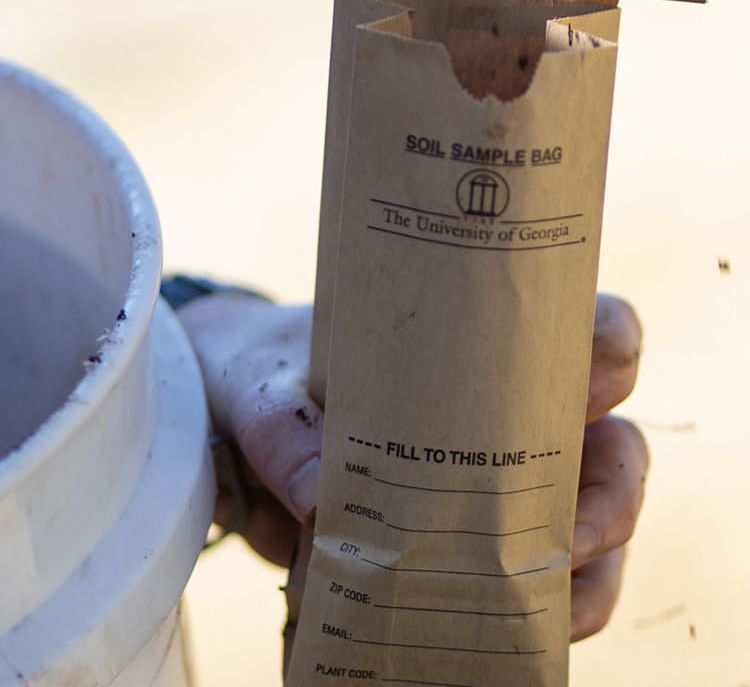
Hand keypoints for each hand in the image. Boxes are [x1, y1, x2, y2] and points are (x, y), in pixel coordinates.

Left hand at [179, 290, 646, 639]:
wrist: (240, 430)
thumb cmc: (272, 376)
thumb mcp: (265, 388)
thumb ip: (283, 429)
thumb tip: (322, 492)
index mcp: (486, 342)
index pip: (588, 327)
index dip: (611, 352)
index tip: (587, 389)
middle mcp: (517, 411)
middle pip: (615, 444)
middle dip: (611, 491)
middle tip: (573, 529)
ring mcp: (505, 482)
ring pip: (597, 522)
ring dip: (591, 568)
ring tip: (553, 600)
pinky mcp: (479, 545)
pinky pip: (545, 583)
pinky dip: (547, 612)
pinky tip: (524, 632)